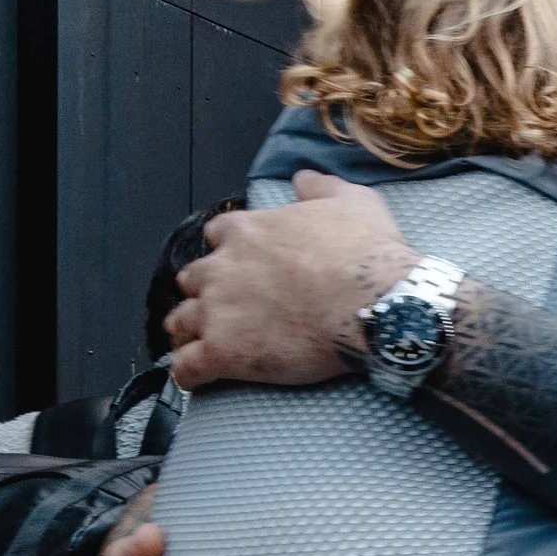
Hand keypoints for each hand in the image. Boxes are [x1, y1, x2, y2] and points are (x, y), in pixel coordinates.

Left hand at [165, 173, 417, 389]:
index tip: (245, 265)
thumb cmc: (368, 254)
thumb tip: (302, 177)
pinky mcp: (223, 352)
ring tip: (203, 344)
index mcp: (248, 231)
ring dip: (189, 332)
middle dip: (205, 291)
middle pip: (192, 278)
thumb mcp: (353, 201)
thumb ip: (320, 187)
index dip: (230, 251)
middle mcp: (222, 268)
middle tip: (228, 307)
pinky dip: (189, 374)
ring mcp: (217, 312)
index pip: (218, 236)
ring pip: (180, 322)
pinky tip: (198, 379)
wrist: (377, 305)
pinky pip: (187, 368)